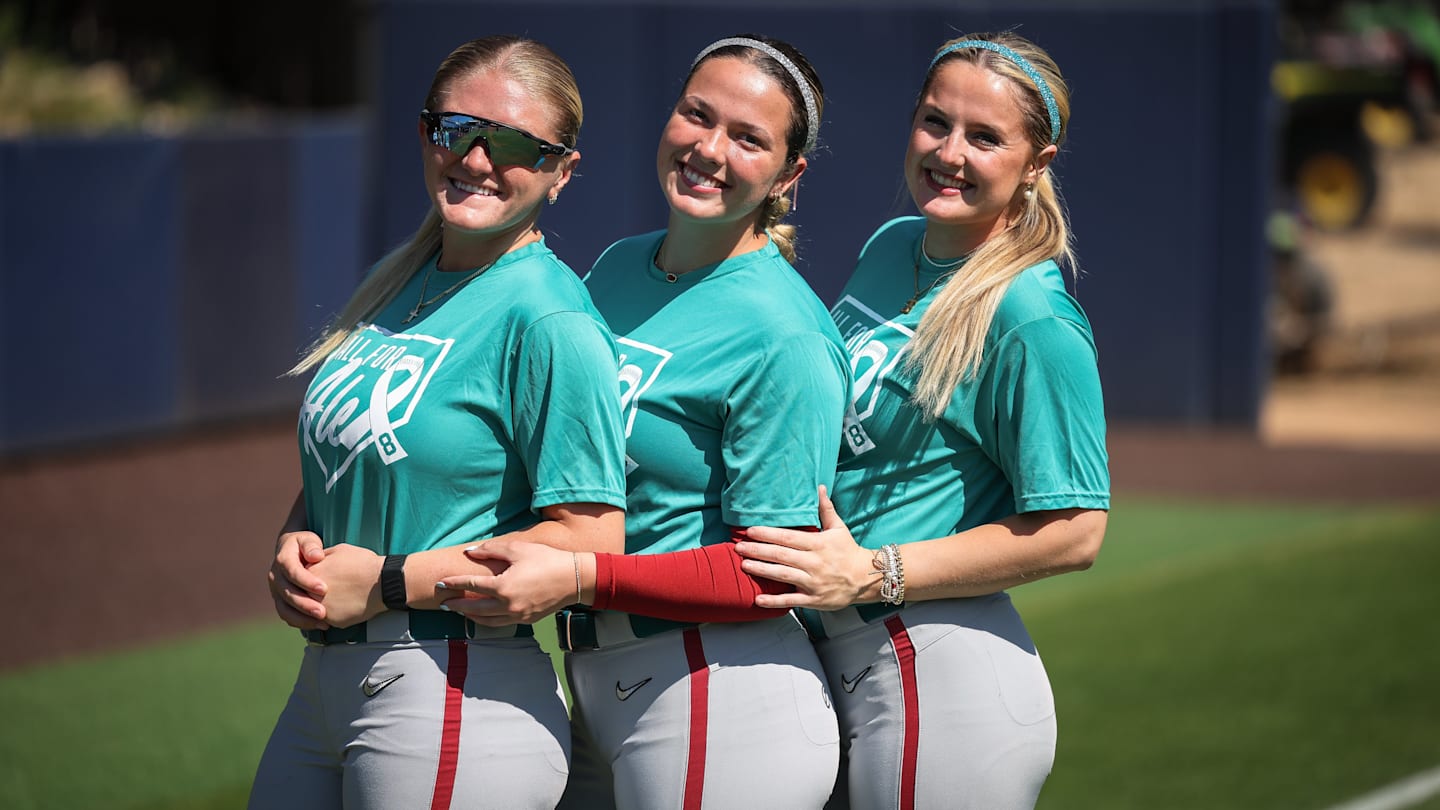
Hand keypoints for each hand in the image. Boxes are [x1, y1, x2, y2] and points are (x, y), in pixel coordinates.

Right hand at [268, 531, 327, 629]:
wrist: (293, 551)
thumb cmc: (306, 545)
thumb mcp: (308, 540)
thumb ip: (311, 546)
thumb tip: (316, 556)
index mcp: (283, 560)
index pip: (292, 572)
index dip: (307, 581)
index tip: (324, 589)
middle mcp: (275, 577)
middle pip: (287, 594)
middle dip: (305, 604)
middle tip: (323, 612)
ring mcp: (276, 591)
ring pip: (285, 609)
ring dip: (302, 618)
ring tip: (323, 623)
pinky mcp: (280, 601)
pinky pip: (287, 615)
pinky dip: (301, 622)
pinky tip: (319, 625)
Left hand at [307, 544, 383, 628]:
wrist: (382, 581)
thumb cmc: (363, 563)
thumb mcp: (338, 550)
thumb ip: (321, 557)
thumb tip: (316, 560)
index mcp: (310, 573)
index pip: (300, 578)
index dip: (312, 576)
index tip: (322, 576)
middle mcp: (310, 593)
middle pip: (304, 595)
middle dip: (313, 593)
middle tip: (329, 589)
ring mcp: (321, 608)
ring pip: (313, 610)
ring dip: (320, 606)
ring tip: (336, 598)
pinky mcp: (332, 620)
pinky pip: (327, 619)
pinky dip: (333, 614)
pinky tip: (345, 606)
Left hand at [437, 539, 581, 625]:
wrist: (574, 578)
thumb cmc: (547, 559)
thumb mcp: (518, 548)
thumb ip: (491, 549)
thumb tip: (470, 552)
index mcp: (503, 586)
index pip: (471, 585)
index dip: (453, 583)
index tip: (440, 583)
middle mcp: (508, 605)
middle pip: (473, 608)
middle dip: (455, 605)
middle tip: (442, 602)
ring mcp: (517, 615)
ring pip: (485, 620)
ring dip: (469, 616)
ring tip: (458, 611)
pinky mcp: (526, 620)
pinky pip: (500, 623)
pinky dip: (486, 621)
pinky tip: (481, 615)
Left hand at [734, 486, 876, 609]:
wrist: (866, 578)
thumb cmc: (849, 552)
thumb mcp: (839, 528)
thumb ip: (826, 509)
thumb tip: (819, 487)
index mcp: (818, 544)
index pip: (788, 538)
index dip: (767, 534)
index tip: (750, 531)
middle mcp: (814, 563)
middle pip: (781, 555)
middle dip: (758, 550)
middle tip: (738, 547)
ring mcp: (813, 582)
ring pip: (783, 575)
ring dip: (762, 570)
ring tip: (744, 565)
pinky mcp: (814, 600)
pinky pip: (791, 601)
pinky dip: (774, 601)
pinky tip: (757, 599)